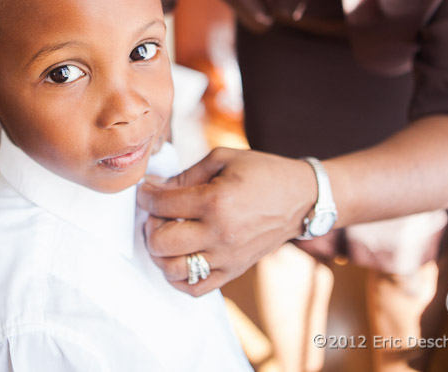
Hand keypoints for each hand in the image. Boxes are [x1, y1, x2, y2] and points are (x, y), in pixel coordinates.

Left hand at [137, 147, 315, 295]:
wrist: (301, 198)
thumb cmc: (262, 173)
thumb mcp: (222, 159)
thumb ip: (185, 176)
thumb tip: (154, 187)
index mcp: (216, 201)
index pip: (162, 204)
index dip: (146, 195)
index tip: (145, 190)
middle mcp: (219, 234)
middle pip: (161, 242)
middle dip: (150, 225)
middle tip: (157, 214)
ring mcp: (226, 258)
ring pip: (173, 269)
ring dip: (160, 253)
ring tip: (167, 235)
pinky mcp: (233, 271)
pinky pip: (195, 288)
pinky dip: (178, 277)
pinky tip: (179, 257)